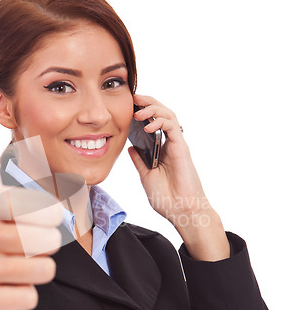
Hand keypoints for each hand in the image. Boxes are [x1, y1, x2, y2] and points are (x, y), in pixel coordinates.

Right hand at [0, 73, 62, 309]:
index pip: (43, 211)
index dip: (45, 213)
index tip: (29, 213)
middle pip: (49, 244)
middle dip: (44, 240)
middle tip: (23, 235)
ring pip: (43, 272)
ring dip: (36, 265)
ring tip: (13, 255)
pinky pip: (28, 299)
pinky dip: (24, 291)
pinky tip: (5, 278)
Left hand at [128, 94, 212, 226]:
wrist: (181, 211)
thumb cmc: (167, 198)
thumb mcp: (146, 176)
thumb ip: (139, 161)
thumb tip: (130, 148)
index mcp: (161, 150)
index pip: (153, 124)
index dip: (143, 112)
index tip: (128, 107)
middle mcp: (170, 144)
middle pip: (161, 114)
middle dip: (148, 103)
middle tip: (133, 97)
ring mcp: (177, 145)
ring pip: (168, 116)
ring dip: (153, 109)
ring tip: (138, 110)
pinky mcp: (181, 148)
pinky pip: (172, 128)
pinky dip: (160, 122)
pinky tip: (148, 124)